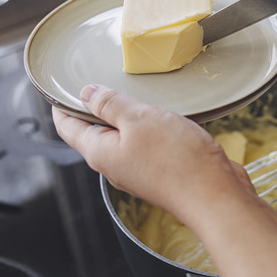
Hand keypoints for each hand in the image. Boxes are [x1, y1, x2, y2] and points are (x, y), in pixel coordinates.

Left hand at [52, 84, 253, 218]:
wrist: (215, 195)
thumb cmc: (177, 161)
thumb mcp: (139, 118)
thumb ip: (110, 104)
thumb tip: (87, 93)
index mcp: (100, 152)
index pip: (68, 127)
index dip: (62, 104)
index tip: (61, 86)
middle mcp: (116, 164)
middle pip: (96, 132)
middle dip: (97, 107)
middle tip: (103, 81)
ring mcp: (139, 170)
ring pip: (126, 137)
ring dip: (131, 116)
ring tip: (140, 93)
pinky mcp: (163, 172)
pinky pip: (151, 144)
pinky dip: (155, 127)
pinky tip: (171, 115)